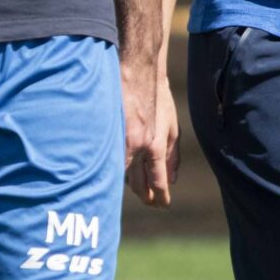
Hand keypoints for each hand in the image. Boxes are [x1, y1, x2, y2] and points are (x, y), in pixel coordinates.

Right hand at [122, 62, 178, 206]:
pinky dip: (118, 168)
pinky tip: (122, 170)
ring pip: (122, 174)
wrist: (137, 73)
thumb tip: (172, 179)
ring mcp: (118, 142)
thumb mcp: (173, 127)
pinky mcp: (106, 135)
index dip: (159, 198)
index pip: (157, 183)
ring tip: (139, 188)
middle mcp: (135, 148)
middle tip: (151, 202)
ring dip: (130, 184)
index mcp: (154, 146)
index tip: (162, 205)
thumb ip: (173, 155)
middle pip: (136, 185)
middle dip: (144, 196)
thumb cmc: (158, 99)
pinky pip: (111, 160)